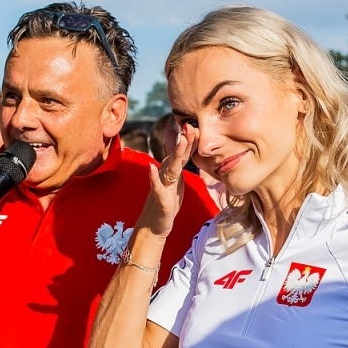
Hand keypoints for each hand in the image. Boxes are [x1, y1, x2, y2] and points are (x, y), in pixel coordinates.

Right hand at [137, 122, 200, 238]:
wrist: (155, 223)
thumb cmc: (167, 199)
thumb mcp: (175, 178)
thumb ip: (177, 160)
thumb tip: (179, 141)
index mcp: (174, 171)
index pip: (184, 153)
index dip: (190, 139)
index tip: (196, 123)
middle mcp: (166, 174)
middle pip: (178, 156)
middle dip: (184, 141)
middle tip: (189, 125)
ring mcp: (162, 185)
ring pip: (170, 167)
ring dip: (175, 153)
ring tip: (179, 140)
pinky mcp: (160, 198)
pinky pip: (157, 187)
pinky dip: (153, 177)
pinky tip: (151, 167)